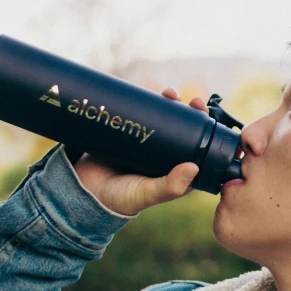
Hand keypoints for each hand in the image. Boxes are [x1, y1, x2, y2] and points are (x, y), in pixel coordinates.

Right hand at [73, 88, 208, 215]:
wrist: (81, 189)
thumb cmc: (119, 198)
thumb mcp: (147, 193)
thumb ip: (169, 186)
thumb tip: (193, 167)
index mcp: (174, 174)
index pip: (197, 153)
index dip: (206, 136)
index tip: (208, 119)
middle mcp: (163, 159)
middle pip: (182, 133)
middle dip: (190, 115)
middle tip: (194, 102)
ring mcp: (147, 146)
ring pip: (163, 122)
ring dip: (170, 105)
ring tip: (170, 93)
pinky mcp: (129, 136)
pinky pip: (142, 117)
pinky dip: (148, 104)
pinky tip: (152, 92)